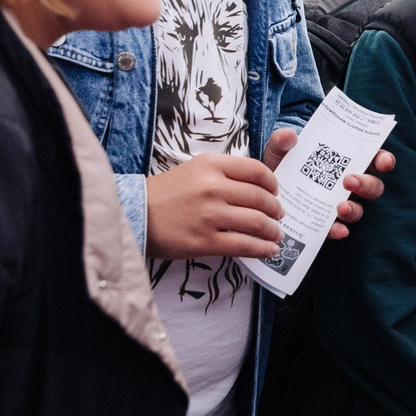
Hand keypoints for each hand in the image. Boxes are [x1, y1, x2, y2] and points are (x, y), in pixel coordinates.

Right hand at [147, 153, 283, 259]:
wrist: (137, 215)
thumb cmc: (168, 193)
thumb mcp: (195, 169)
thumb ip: (225, 172)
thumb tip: (260, 185)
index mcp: (211, 165)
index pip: (256, 170)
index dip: (272, 183)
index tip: (275, 191)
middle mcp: (213, 187)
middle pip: (261, 198)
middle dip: (276, 209)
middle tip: (278, 214)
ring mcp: (210, 215)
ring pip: (257, 223)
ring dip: (273, 230)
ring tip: (275, 233)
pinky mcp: (206, 241)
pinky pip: (245, 245)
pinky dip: (263, 249)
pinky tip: (269, 250)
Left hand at [264, 129, 393, 241]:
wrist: (264, 188)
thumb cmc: (281, 164)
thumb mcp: (279, 149)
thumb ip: (282, 141)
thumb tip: (289, 136)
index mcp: (346, 161)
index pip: (374, 158)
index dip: (384, 159)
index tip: (382, 162)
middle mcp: (348, 184)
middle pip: (372, 186)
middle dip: (366, 184)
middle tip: (349, 181)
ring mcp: (338, 205)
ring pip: (359, 210)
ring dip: (353, 209)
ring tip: (340, 207)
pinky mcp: (324, 224)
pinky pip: (337, 229)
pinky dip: (338, 230)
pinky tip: (336, 230)